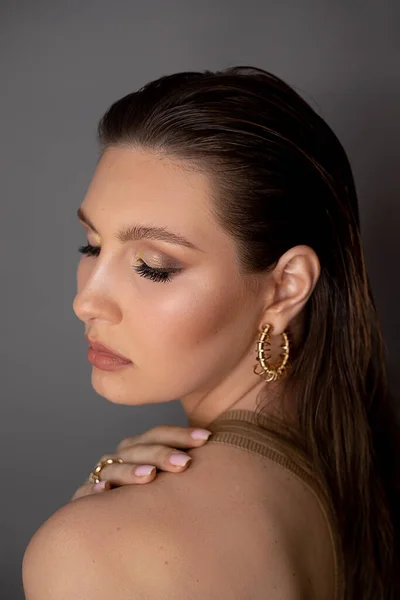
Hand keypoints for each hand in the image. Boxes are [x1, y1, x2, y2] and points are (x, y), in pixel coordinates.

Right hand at [70, 425, 211, 500]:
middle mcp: (124, 454)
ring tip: (149, 476)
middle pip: (141, 447)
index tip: (208, 438)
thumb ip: (188, 458)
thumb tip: (229, 445)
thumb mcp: (171, 471)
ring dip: (132, 469)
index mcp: (143, 444)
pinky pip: (89, 491)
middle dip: (163, 453)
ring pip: (117, 465)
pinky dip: (94, 491)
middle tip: (185, 463)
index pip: (161, 433)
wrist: (116, 509)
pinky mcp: (89, 494)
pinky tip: (104, 492)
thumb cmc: (156, 489)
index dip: (182, 434)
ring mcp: (106, 472)